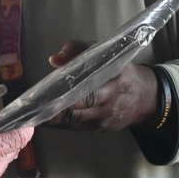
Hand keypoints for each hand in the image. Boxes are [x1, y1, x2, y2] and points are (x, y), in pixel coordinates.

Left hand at [45, 40, 160, 131]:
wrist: (144, 97)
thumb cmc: (118, 71)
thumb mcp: (103, 52)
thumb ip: (77, 49)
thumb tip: (54, 59)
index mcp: (114, 72)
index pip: (92, 78)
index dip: (71, 86)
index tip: (51, 89)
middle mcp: (111, 95)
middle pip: (83, 102)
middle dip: (58, 105)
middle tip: (36, 106)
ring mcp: (106, 115)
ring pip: (77, 118)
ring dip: (55, 118)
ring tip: (34, 114)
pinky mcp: (101, 128)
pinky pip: (77, 127)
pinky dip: (61, 124)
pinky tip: (46, 120)